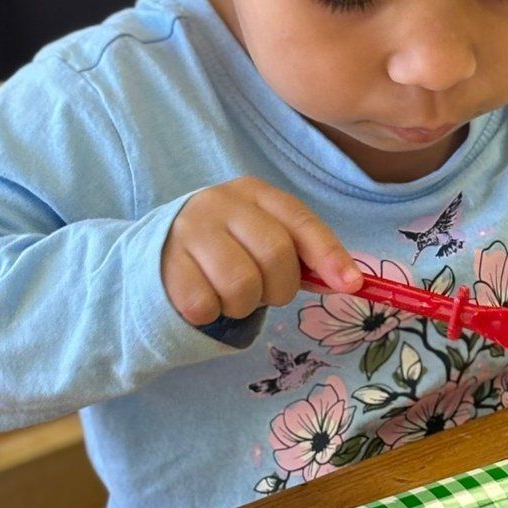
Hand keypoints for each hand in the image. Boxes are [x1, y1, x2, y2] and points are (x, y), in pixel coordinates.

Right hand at [162, 176, 361, 324]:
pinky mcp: (164, 264)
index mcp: (254, 192)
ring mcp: (188, 231)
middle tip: (265, 293)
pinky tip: (205, 300)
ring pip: (241, 285)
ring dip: (244, 305)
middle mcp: (220, 203)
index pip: (300, 221)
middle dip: (280, 288)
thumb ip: (304, 254)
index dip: (329, 254)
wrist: (156, 251)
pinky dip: (212, 314)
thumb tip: (351, 282)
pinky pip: (204, 305)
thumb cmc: (227, 247)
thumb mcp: (265, 237)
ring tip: (232, 296)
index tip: (350, 285)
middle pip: (275, 254)